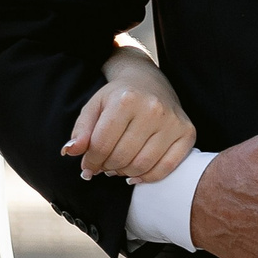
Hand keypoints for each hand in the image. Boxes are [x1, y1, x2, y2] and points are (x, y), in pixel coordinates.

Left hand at [66, 46, 194, 182]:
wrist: (148, 80)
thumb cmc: (118, 96)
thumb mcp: (94, 106)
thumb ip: (81, 130)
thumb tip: (70, 152)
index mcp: (126, 99)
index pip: (101, 145)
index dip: (90, 161)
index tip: (87, 166)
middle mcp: (152, 109)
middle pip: (121, 157)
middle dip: (107, 167)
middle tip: (103, 167)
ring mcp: (172, 121)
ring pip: (142, 165)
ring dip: (125, 173)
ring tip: (117, 167)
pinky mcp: (187, 132)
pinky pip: (166, 168)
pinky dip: (148, 177)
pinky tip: (135, 174)